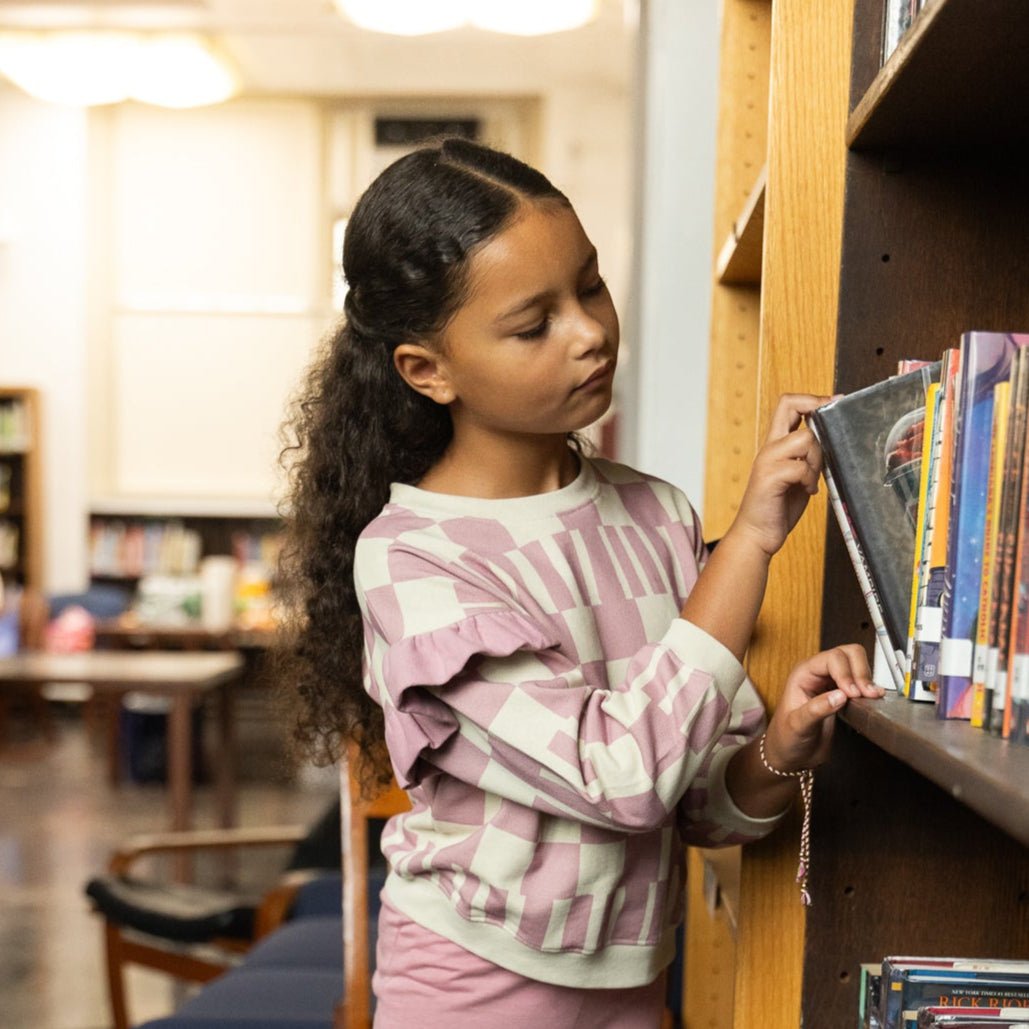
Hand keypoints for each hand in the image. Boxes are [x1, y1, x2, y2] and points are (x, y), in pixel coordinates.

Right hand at [729, 393, 828, 556]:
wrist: (756, 535)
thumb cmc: (779, 507)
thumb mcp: (799, 476)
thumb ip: (809, 457)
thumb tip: (832, 441)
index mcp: (776, 444)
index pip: (788, 404)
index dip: (813, 398)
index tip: (834, 402)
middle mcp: (769, 447)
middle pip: (791, 405)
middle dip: (818, 414)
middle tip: (829, 435)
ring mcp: (767, 460)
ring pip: (805, 439)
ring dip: (816, 459)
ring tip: (811, 479)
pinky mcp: (769, 477)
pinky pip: (801, 467)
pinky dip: (810, 480)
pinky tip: (807, 491)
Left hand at [763, 644, 884, 772]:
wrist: (791, 754)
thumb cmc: (786, 738)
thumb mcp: (797, 725)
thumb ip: (816, 709)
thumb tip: (840, 696)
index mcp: (803, 673)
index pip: (831, 659)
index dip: (846, 673)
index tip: (853, 694)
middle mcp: (818, 673)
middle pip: (847, 654)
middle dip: (860, 671)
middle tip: (867, 694)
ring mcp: (832, 682)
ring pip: (856, 663)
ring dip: (867, 678)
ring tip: (871, 696)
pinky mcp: (843, 694)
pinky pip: (860, 681)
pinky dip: (869, 687)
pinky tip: (872, 699)